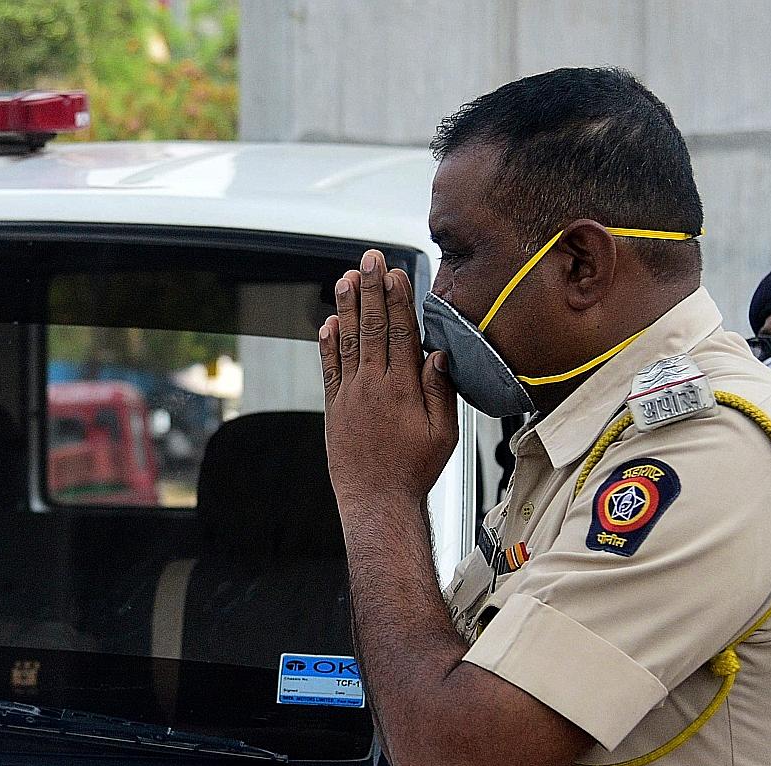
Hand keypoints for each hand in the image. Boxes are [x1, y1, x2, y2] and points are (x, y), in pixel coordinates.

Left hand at [319, 250, 457, 506]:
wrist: (375, 502)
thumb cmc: (413, 471)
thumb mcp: (443, 434)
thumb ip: (441, 391)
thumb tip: (439, 354)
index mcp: (403, 390)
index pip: (401, 333)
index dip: (398, 300)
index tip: (396, 273)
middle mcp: (373, 387)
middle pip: (372, 328)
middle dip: (371, 290)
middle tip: (369, 259)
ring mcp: (350, 395)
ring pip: (347, 342)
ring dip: (347, 307)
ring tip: (346, 278)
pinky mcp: (334, 408)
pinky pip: (329, 368)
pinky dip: (328, 343)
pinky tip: (328, 322)